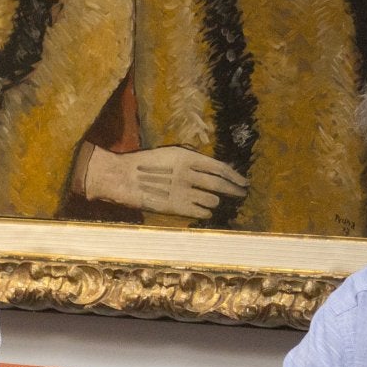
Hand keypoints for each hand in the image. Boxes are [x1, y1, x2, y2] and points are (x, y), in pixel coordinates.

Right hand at [79, 143, 247, 218]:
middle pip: (221, 185)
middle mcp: (189, 174)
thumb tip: (215, 168)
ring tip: (213, 202)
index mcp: (188, 157)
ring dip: (215, 202)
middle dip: (235, 190)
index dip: (235, 176)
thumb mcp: (171, 154)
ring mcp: (183, 192)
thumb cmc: (146, 164)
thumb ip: (193, 160)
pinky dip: (205, 212)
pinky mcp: (177, 207)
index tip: (244, 181)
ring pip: (213, 200)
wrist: (123, 178)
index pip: (221, 167)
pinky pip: (202, 213)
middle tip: (242, 194)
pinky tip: (203, 211)